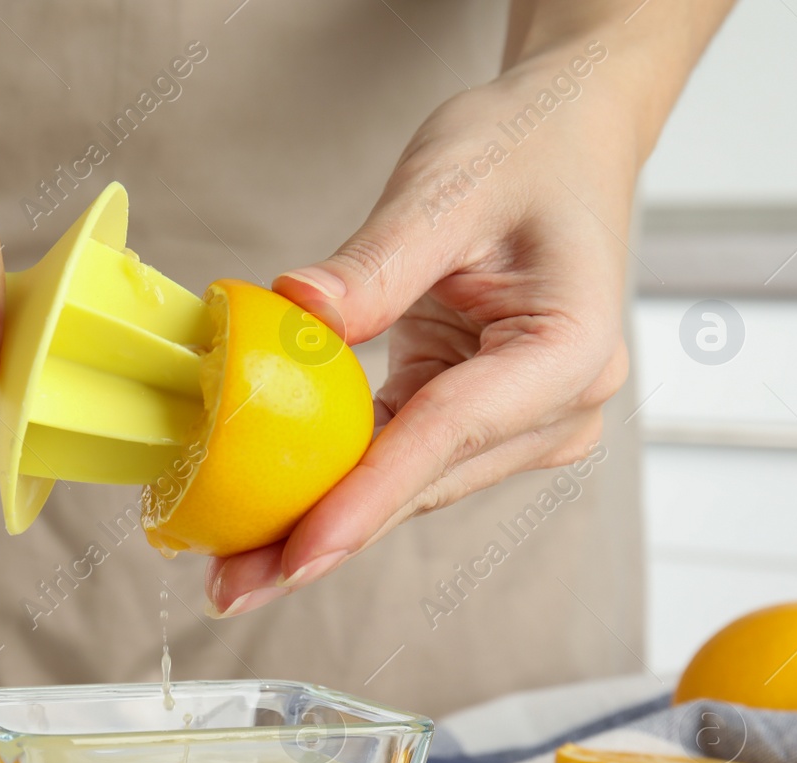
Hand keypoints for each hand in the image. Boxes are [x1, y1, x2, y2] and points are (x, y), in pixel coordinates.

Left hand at [206, 49, 639, 615]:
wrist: (567, 141)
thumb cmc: (524, 150)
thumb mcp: (446, 187)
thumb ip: (376, 261)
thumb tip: (293, 309)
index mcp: (567, 350)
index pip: (448, 434)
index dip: (364, 500)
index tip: (295, 552)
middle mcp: (558, 406)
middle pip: (421, 486)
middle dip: (322, 540)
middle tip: (229, 588)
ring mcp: (526, 423)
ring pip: (407, 490)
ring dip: (320, 528)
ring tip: (231, 569)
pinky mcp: (485, 421)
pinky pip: (401, 462)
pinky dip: (336, 486)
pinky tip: (269, 517)